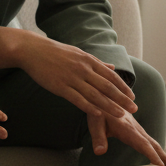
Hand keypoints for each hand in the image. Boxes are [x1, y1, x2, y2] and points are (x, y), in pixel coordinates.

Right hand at [13, 35, 165, 165]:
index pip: (111, 76)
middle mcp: (83, 69)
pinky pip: (77, 99)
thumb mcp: (78, 53)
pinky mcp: (60, 86)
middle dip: (122, 99)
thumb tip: (112, 67)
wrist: (31, 50)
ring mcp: (71, 78)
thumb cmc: (54, 51)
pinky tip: (99, 114)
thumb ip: (96, 62)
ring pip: (95, 95)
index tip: (133, 98)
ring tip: (121, 115)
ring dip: (110, 106)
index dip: (123, 88)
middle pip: (106, 87)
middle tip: (134, 109)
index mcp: (88, 60)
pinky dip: (89, 107)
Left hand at [86, 104, 165, 165]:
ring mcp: (138, 130)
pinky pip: (150, 142)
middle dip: (165, 159)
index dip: (152, 156)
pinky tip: (162, 160)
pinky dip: (158, 152)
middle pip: (154, 146)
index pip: (143, 144)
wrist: (104, 95)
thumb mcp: (95, 122)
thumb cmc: (98, 110)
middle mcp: (136, 129)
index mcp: (127, 129)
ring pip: (154, 144)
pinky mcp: (137, 130)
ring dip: (165, 157)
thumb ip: (98, 137)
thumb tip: (99, 152)